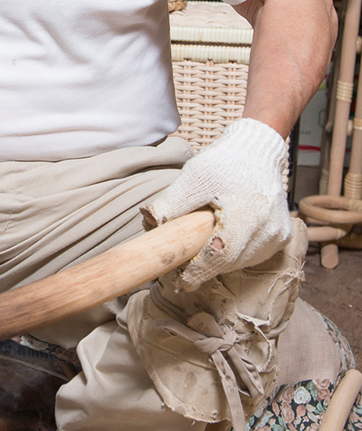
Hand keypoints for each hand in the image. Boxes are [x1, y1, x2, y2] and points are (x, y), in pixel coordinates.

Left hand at [140, 118, 292, 290]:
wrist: (257, 150)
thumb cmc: (225, 162)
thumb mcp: (193, 176)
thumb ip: (171, 203)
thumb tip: (148, 223)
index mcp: (248, 213)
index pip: (221, 255)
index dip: (198, 271)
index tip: (179, 279)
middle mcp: (269, 229)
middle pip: (231, 262)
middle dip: (204, 267)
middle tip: (181, 265)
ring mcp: (277, 235)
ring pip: (242, 262)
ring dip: (219, 262)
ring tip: (199, 252)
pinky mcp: (281, 236)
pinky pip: (253, 255)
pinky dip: (234, 255)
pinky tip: (220, 243)